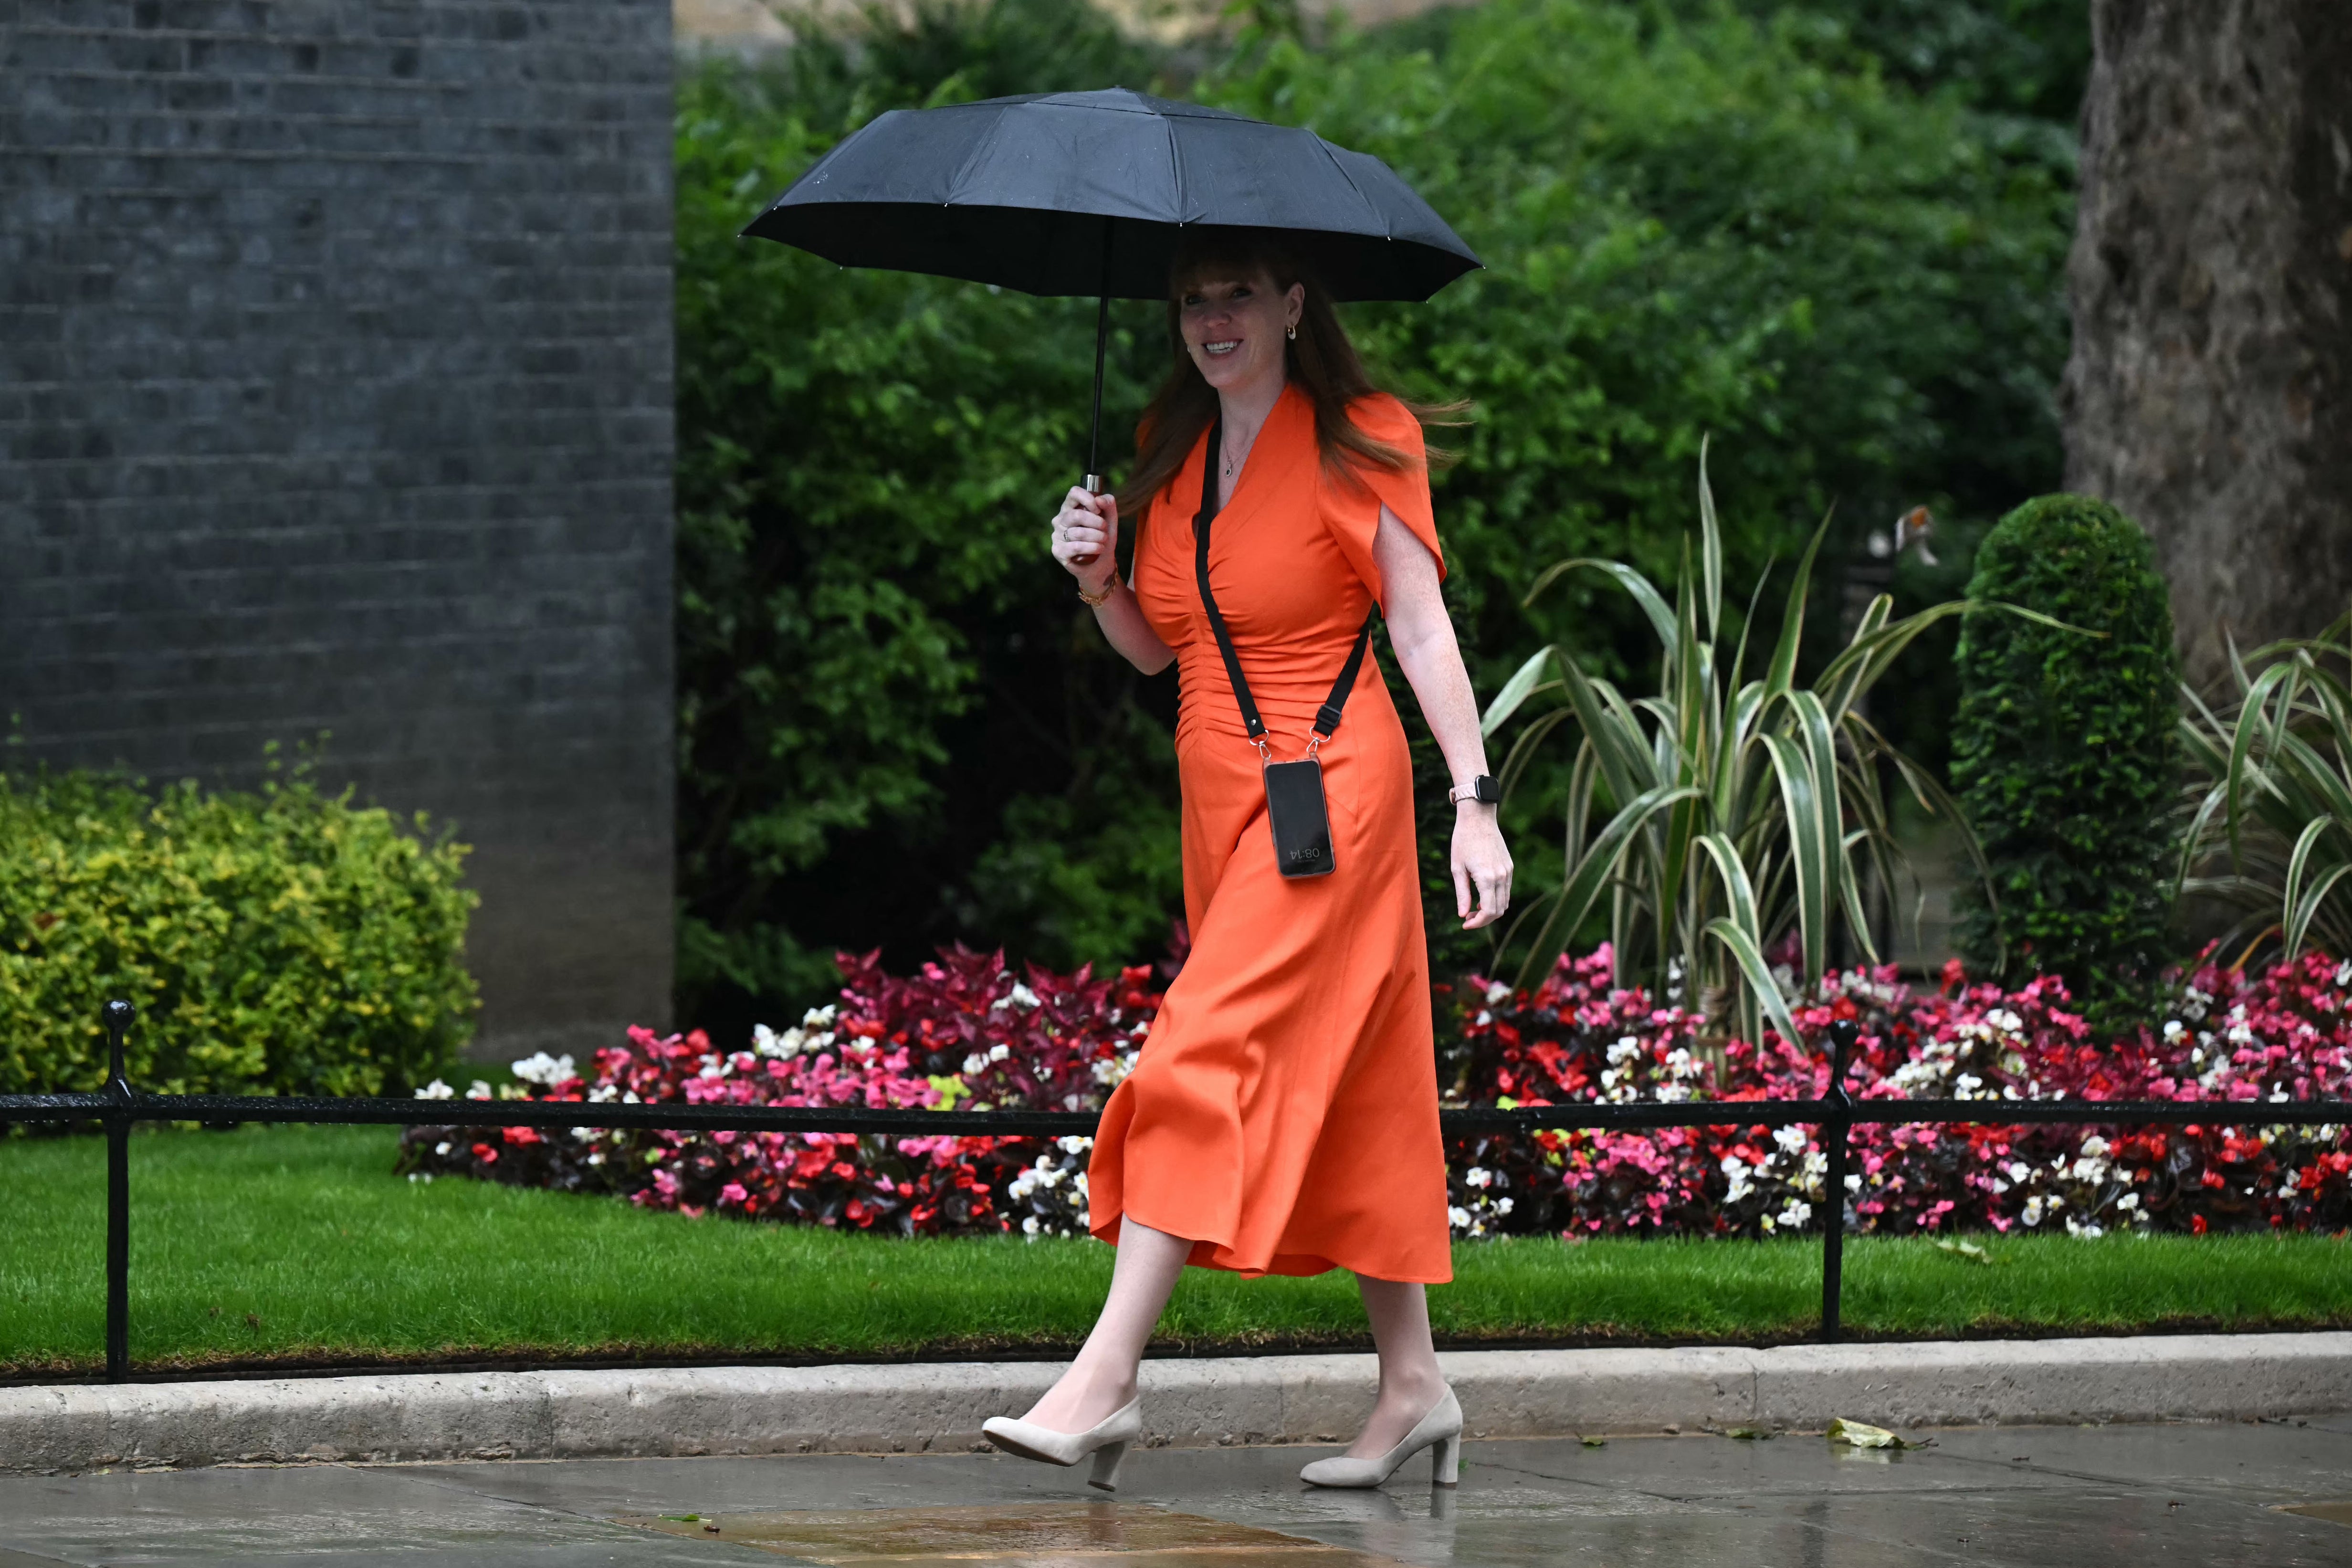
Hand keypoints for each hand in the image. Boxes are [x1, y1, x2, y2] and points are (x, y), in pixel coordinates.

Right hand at [1050, 486, 1118, 593]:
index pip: (1074, 493)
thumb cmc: (1103, 539)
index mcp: (1070, 508)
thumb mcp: (1110, 520)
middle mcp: (1060, 520)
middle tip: (1104, 529)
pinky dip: (1092, 548)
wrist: (1101, 564)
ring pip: (1078, 532)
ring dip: (1097, 537)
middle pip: (1077, 514)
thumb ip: (1108, 504)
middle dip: (1097, 523)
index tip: (1098, 510)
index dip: (1088, 499)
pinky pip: (1076, 547)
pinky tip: (1098, 550)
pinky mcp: (1058, 551)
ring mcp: (1057, 536)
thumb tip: (1099, 499)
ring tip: (1103, 541)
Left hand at [1451, 806, 1511, 928]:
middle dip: (1484, 919)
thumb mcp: (1457, 868)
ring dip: (1491, 910)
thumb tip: (1463, 915)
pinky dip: (1496, 898)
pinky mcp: (1509, 866)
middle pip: (1499, 910)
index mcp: (1487, 878)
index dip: (1478, 923)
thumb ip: (1462, 894)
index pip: (1489, 911)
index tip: (1465, 924)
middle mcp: (1501, 876)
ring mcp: (1508, 871)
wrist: (1478, 818)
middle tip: (1467, 918)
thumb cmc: (1462, 841)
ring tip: (1474, 909)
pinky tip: (1482, 896)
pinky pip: (1506, 890)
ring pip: (1505, 901)